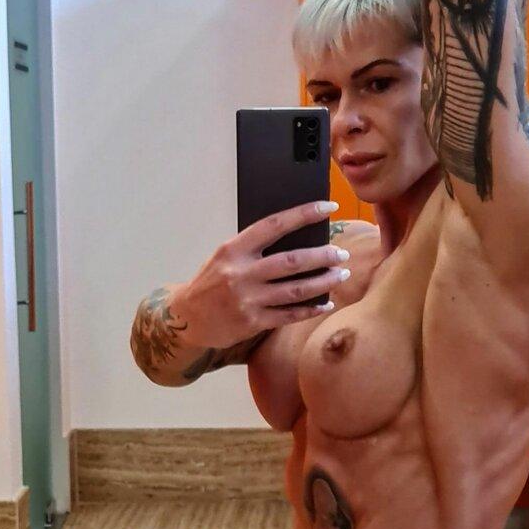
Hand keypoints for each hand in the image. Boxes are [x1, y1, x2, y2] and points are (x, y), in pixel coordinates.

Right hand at [178, 201, 351, 347]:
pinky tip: (325, 303)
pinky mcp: (252, 322)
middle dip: (323, 256)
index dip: (303, 214)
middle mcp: (241, 273)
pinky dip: (311, 309)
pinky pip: (289, 315)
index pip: (274, 225)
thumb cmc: (212, 282)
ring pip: (296, 289)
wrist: (186, 318)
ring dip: (324, 282)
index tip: (328, 207)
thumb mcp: (226, 257)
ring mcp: (247, 299)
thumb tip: (299, 239)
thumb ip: (255, 249)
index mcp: (234, 249)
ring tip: (341, 275)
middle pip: (292, 261)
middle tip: (342, 254)